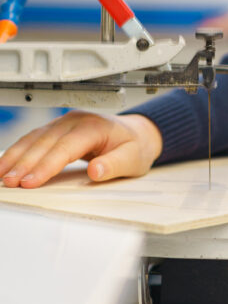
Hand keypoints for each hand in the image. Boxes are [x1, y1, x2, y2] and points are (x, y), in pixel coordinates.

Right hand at [0, 111, 162, 188]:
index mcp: (94, 126)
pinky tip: (6, 164)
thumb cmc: (134, 146)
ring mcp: (65, 122)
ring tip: (2, 176)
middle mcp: (76, 120)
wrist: (138, 133)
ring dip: (16, 157)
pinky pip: (34, 139)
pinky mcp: (58, 129)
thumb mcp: (133, 158)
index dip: (46, 165)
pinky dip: (19, 152)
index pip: (65, 147)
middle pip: (45, 142)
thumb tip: (96, 170)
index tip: (30, 182)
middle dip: (24, 163)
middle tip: (9, 183)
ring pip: (35, 138)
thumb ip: (115, 164)